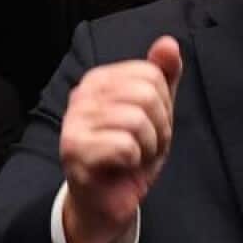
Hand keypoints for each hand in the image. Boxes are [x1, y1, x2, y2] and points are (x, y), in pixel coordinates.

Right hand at [60, 36, 181, 242]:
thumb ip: (164, 77)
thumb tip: (168, 43)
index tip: (151, 126)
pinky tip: (121, 167)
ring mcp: (74, 121)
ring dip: (147, 146)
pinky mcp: (73, 149)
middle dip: (158, 126)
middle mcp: (83, 93)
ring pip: (137, 120)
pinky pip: (125, 145)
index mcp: (101, 79)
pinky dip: (134, 160)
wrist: (109, 199)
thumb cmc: (132, 154)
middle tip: (144, 145)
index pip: (152, 74)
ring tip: (133, 156)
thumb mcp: (157, 112)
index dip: (163, 106)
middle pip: (146, 94)